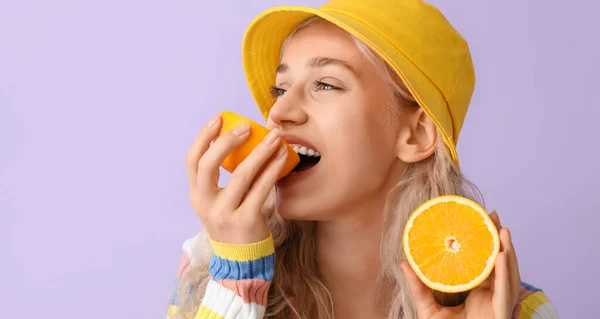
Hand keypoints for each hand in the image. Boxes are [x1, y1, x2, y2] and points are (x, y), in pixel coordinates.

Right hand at [185, 113, 287, 243]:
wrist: (242, 261)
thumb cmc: (233, 223)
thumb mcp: (219, 203)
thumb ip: (222, 179)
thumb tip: (239, 141)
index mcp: (197, 196)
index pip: (192, 161)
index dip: (203, 137)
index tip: (218, 119)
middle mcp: (206, 204)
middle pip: (208, 164)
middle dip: (227, 140)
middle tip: (247, 126)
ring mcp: (225, 213)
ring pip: (241, 174)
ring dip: (259, 151)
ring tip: (274, 138)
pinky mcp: (247, 220)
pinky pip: (261, 188)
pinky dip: (273, 169)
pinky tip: (282, 157)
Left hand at [400, 211, 520, 318]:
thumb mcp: (426, 308)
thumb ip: (417, 286)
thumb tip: (403, 261)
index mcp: (478, 292)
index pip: (484, 262)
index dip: (484, 241)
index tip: (479, 219)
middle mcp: (491, 296)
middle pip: (500, 262)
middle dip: (499, 239)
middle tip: (492, 215)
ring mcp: (499, 305)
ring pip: (508, 274)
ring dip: (507, 250)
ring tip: (502, 229)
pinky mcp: (501, 315)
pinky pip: (505, 293)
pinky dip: (505, 273)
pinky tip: (501, 255)